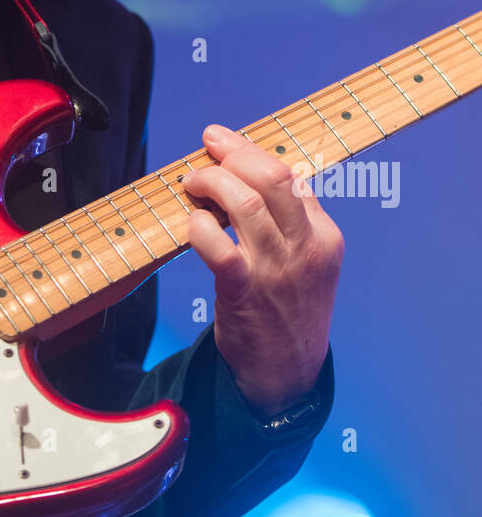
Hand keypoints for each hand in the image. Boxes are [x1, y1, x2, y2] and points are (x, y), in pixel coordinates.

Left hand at [183, 124, 343, 416]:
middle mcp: (306, 249)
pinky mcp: (246, 293)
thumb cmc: (286, 309)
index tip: (222, 140)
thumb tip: (250, 171)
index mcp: (324, 236)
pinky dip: (200, 226)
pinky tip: (192, 222)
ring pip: (244, 204)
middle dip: (233, 154)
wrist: (285, 376)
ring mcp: (278, 271)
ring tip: (192, 183)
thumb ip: (289, 220)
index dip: (250, 150)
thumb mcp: (307, 261)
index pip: (290, 175)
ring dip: (210, 183)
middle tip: (205, 150)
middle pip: (272, 178)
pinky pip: (219, 247)